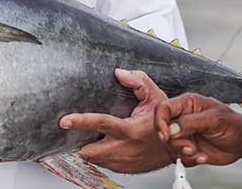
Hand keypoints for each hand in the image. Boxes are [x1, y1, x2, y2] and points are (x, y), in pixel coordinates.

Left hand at [59, 69, 173, 172]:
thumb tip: (120, 73)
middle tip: (77, 133)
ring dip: (89, 150)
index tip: (65, 121)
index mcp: (129, 129)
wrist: (176, 147)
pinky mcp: (123, 169)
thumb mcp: (156, 97)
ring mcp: (122, 161)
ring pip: (93, 159)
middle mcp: (123, 148)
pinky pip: (102, 165)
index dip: (80, 121)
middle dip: (80, 143)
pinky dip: (99, 156)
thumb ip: (138, 82)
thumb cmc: (166, 123)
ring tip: (93, 138)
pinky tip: (106, 146)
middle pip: (89, 151)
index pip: (100, 123)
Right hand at [154, 94, 241, 166]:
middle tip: (190, 146)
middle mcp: (183, 118)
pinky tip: (202, 156)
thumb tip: (172, 128)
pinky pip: (180, 156)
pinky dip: (190, 159)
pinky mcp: (188, 147)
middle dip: (175, 142)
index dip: (160, 122)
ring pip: (170, 145)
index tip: (167, 135)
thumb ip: (191, 122)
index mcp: (188, 104)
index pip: (163, 109)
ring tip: (198, 152)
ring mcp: (185, 134)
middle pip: (163, 129)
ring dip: (184, 152)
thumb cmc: (234, 124)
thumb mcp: (214, 119)